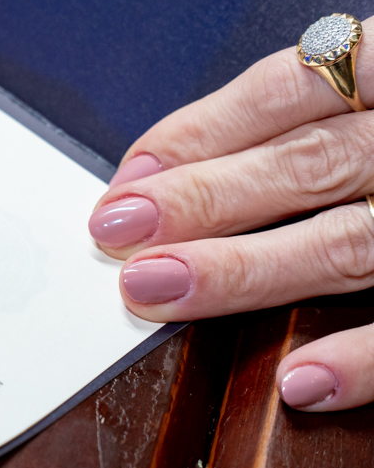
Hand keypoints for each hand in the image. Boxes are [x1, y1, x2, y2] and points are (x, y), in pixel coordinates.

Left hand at [88, 16, 373, 411]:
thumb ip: (311, 118)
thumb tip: (174, 165)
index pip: (288, 87)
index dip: (199, 132)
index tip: (129, 177)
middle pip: (306, 166)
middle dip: (203, 200)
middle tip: (118, 232)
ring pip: (352, 242)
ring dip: (247, 271)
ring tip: (160, 292)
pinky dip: (368, 358)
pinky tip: (300, 380)